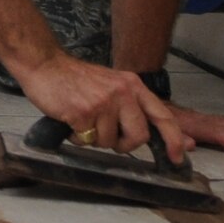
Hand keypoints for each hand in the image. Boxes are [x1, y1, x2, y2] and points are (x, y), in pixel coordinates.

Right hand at [15, 54, 193, 162]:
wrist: (45, 65)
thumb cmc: (76, 78)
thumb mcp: (112, 84)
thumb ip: (132, 106)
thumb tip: (152, 134)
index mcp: (133, 85)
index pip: (163, 115)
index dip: (174, 139)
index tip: (178, 157)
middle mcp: (123, 92)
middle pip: (139, 136)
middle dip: (124, 144)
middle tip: (108, 136)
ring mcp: (103, 102)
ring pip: (109, 142)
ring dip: (95, 139)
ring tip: (83, 120)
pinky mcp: (83, 112)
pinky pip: (87, 140)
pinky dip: (78, 137)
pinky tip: (71, 120)